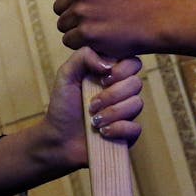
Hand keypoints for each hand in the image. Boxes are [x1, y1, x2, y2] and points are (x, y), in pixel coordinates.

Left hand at [43, 48, 144, 168]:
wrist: (58, 139)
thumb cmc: (63, 106)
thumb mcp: (66, 74)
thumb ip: (84, 56)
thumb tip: (109, 63)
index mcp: (110, 75)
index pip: (132, 63)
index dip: (121, 69)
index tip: (103, 78)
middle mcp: (121, 92)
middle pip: (136, 83)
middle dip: (112, 94)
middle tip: (92, 104)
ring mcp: (126, 113)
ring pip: (137, 104)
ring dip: (112, 112)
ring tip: (93, 120)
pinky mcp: (128, 134)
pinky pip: (136, 127)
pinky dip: (117, 129)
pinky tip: (103, 132)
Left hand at [49, 0, 157, 58]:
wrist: (150, 22)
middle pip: (58, 7)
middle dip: (71, 13)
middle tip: (92, 16)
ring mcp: (82, 12)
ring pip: (62, 25)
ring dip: (75, 29)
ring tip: (96, 26)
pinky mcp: (86, 34)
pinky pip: (69, 40)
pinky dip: (80, 42)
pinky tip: (96, 37)